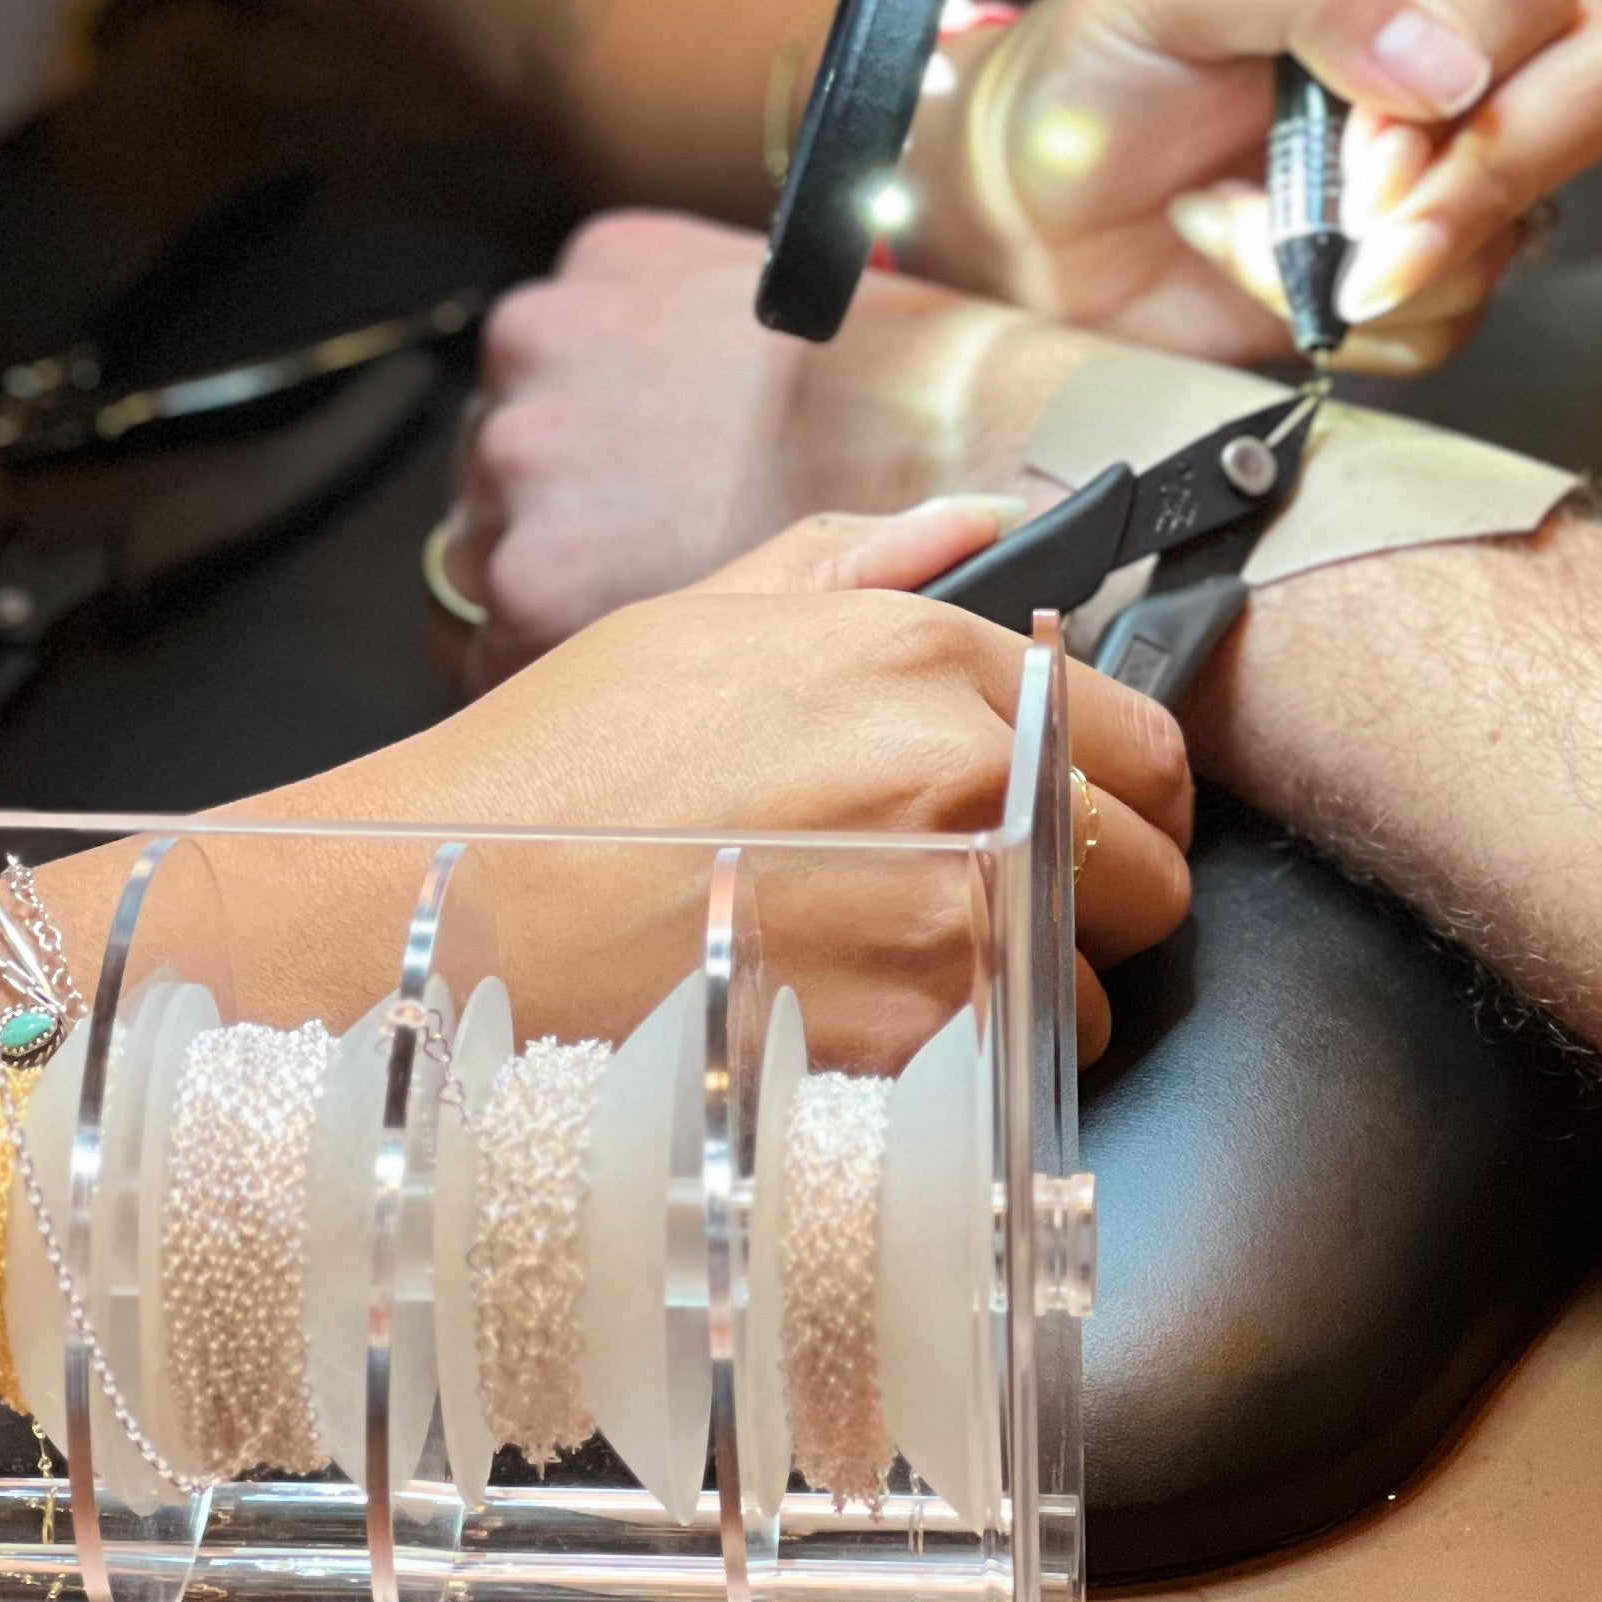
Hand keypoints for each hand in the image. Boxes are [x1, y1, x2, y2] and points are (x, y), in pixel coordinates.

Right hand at [419, 502, 1191, 1061]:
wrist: (451, 917)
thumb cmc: (562, 774)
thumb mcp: (706, 620)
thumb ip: (867, 563)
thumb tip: (981, 522)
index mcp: (929, 658)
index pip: (1143, 742)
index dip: (1120, 795)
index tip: (1080, 825)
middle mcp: (972, 780)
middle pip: (1151, 876)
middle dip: (1094, 905)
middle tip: (986, 916)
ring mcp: (957, 921)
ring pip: (1090, 993)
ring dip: (1023, 1003)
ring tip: (890, 986)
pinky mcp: (924, 1047)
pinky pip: (1017, 1078)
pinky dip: (967, 1079)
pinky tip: (867, 1046)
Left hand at [902, 0, 1601, 374]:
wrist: (1029, 204)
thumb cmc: (1091, 64)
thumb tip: (1439, 59)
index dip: (1461, 84)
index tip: (1360, 146)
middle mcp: (1462, 30)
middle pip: (1599, 92)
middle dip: (1476, 184)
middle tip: (1355, 228)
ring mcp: (1456, 152)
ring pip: (1531, 221)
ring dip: (1374, 258)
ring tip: (1251, 224)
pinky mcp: (1427, 261)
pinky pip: (1462, 314)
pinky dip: (1352, 318)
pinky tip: (1261, 263)